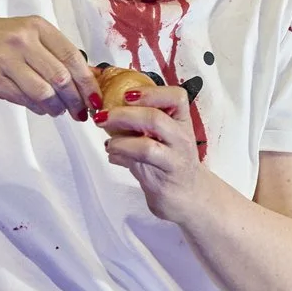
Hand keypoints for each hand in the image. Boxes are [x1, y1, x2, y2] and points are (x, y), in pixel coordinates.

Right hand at [0, 15, 98, 117]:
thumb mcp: (25, 34)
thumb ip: (51, 52)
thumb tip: (82, 80)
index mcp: (37, 27)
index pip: (73, 56)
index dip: (88, 82)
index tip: (95, 98)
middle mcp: (23, 40)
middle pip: (62, 77)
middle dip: (75, 100)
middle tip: (79, 112)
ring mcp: (6, 59)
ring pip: (44, 92)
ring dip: (56, 107)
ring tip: (57, 110)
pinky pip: (23, 99)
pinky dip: (36, 108)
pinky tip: (39, 107)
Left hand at [99, 84, 206, 217]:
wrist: (189, 198)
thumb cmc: (170, 165)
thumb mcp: (157, 140)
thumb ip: (135, 127)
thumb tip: (105, 115)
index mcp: (181, 122)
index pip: (176, 97)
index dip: (151, 92)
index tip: (126, 94)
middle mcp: (182, 136)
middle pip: (155, 116)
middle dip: (123, 114)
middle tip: (102, 116)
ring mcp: (177, 156)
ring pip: (148, 141)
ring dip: (120, 136)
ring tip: (108, 141)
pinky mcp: (167, 174)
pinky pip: (143, 157)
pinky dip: (122, 152)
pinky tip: (113, 154)